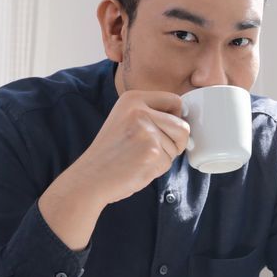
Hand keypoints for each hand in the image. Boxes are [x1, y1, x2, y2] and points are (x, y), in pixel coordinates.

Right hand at [39, 90, 187, 249]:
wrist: (90, 177)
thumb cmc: (111, 153)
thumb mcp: (126, 120)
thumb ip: (151, 114)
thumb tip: (187, 120)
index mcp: (133, 98)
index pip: (175, 101)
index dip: (176, 118)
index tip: (163, 131)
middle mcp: (139, 110)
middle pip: (183, 126)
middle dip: (175, 143)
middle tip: (152, 151)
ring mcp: (146, 130)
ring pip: (178, 146)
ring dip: (164, 158)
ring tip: (139, 159)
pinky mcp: (151, 151)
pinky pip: (169, 162)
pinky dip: (157, 169)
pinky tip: (138, 168)